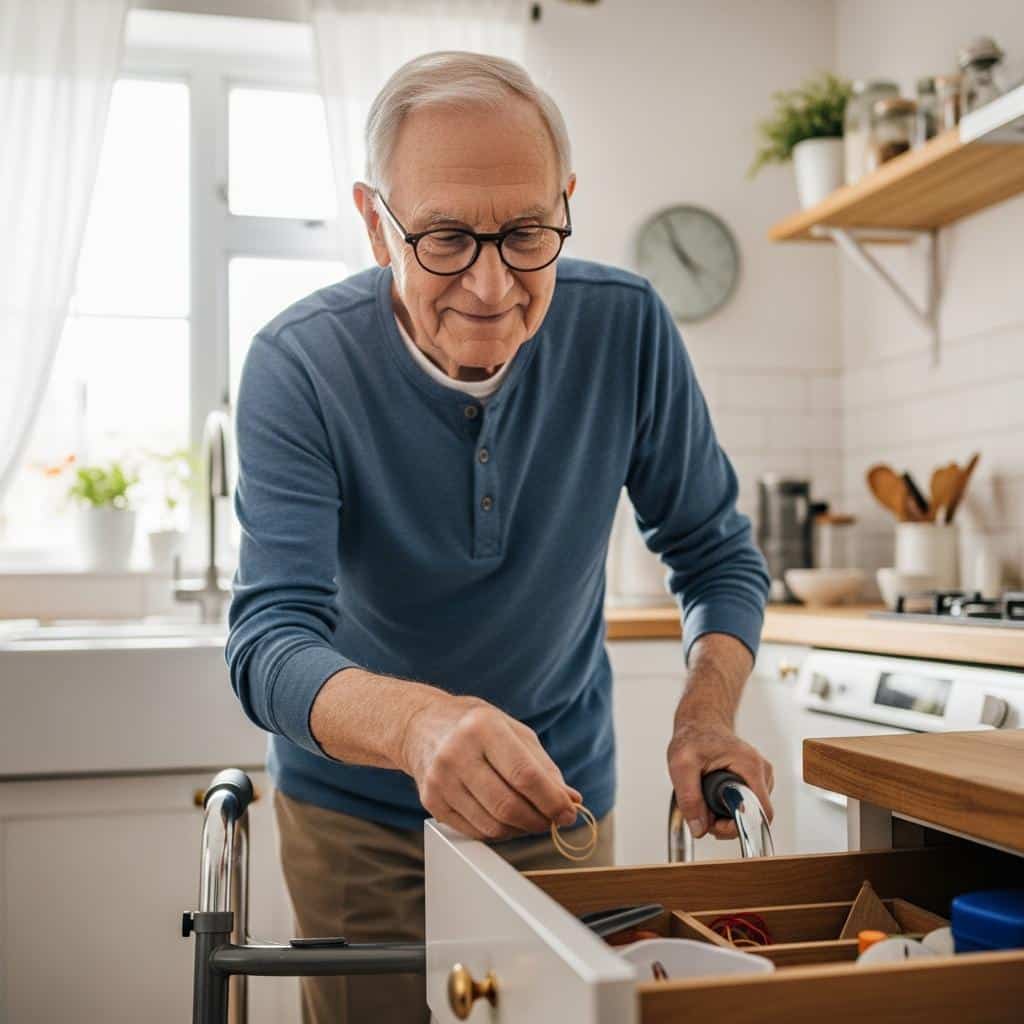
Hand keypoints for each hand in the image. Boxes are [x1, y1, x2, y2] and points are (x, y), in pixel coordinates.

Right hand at [398, 693, 580, 841]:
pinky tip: (506, 819)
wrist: (421, 726)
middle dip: (539, 821)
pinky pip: (474, 831)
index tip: (568, 813)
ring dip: (520, 830)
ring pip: (492, 825)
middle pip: (508, 806)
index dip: (552, 800)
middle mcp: (457, 752)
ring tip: (531, 819)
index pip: (525, 775)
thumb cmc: (476, 726)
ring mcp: (441, 779)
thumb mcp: (513, 731)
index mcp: (482, 727)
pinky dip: (498, 832)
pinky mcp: (431, 801)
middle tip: (552, 821)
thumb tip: (570, 801)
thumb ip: (543, 766)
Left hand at [667, 712, 773, 839]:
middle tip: (703, 812)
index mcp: (751, 766)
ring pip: (749, 811)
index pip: (760, 813)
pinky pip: (746, 804)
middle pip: (754, 816)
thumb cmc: (693, 736)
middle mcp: (761, 771)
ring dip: (726, 815)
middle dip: (726, 821)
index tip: (714, 824)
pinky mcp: (754, 780)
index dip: (737, 827)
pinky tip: (713, 795)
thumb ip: (689, 797)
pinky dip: (728, 807)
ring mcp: (760, 776)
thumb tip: (699, 828)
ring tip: (706, 798)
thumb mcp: (682, 764)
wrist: (701, 722)